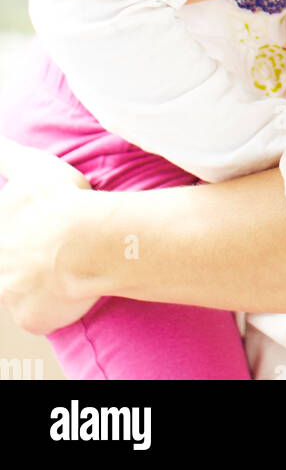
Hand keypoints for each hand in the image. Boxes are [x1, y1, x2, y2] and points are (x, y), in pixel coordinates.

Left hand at [0, 137, 98, 334]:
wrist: (86, 240)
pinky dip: (55, 306)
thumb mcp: (32, 167)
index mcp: (0, 232)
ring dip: (37, 283)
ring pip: (18, 292)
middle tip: (49, 248)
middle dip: (22, 260)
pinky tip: (73, 286)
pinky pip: (40, 315)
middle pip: (6, 267)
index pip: (4, 238)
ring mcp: (9, 296)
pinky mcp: (31, 318)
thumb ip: (8, 156)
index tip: (30, 236)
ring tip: (65, 266)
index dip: (12, 239)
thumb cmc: (60, 202)